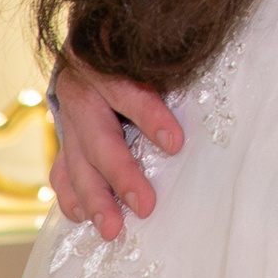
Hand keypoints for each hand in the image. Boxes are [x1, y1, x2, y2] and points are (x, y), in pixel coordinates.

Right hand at [50, 55, 183, 241]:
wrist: (89, 47)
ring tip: (112, 229)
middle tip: (145, 206)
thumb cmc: (133, 50)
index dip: (150, 116)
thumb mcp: (146, 51)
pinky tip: (84, 218)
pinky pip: (61, 172)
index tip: (176, 143)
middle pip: (99, 137)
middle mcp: (80, 91)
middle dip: (121, 174)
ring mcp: (67, 118)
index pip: (126, 90)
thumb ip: (168, 67)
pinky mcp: (63, 138)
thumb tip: (215, 70)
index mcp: (103, 63)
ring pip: (75, 163)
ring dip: (94, 198)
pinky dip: (71, 197)